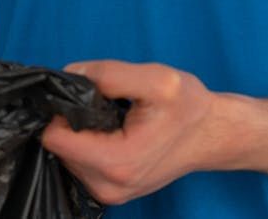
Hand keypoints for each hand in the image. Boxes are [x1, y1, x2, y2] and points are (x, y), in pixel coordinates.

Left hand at [41, 60, 232, 205]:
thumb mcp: (157, 78)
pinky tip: (112, 132)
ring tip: (112, 119)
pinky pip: (78, 163)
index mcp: (117, 162)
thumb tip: (70, 74)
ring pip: (65, 155)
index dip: (61, 110)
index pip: (54, 137)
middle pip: (57, 147)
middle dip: (73, 121)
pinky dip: (88, 144)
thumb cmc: (190, 107)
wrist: (214, 135)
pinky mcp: (110, 190)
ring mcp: (108, 192)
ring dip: (81, 133)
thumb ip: (108, 74)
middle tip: (105, 105)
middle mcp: (108, 185)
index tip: (85, 96)